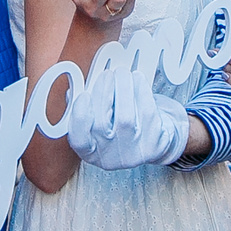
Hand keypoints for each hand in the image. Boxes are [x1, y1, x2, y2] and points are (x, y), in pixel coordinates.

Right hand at [66, 65, 191, 169]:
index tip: (83, 94)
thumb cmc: (123, 129)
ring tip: (122, 73)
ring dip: (123, 87)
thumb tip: (75, 91)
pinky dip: (140, 90)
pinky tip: (137, 80)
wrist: (155, 142)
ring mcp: (134, 152)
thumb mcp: (100, 123)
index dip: (79, 117)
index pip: (79, 140)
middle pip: (102, 125)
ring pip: (125, 117)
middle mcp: (111, 156)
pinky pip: (146, 112)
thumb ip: (85, 108)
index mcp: (91, 152)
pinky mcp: (154, 142)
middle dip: (103, 93)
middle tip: (107, 74)